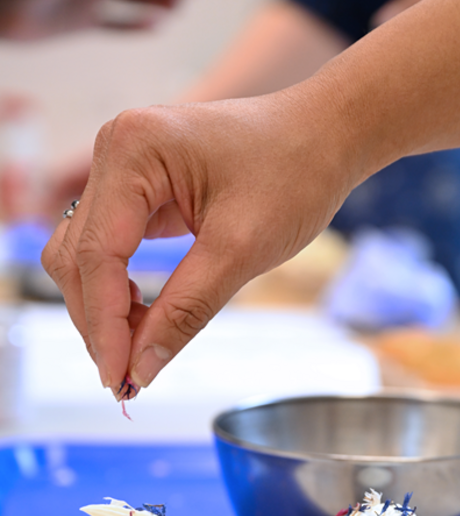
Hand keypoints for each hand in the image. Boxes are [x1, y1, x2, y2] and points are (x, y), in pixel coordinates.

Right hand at [41, 92, 351, 397]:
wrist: (325, 135)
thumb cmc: (295, 173)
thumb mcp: (241, 250)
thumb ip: (185, 311)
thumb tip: (141, 368)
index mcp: (134, 152)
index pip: (96, 256)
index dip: (104, 325)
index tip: (119, 379)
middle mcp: (116, 150)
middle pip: (78, 257)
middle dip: (99, 321)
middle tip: (127, 380)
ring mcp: (123, 166)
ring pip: (85, 255)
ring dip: (104, 309)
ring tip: (138, 354)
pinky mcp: (138, 184)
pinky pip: (110, 245)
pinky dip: (119, 287)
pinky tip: (142, 320)